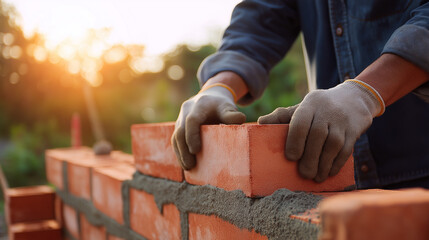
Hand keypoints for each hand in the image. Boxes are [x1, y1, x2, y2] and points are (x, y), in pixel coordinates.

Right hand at [172, 75, 245, 169]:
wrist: (209, 97)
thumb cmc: (220, 105)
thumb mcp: (228, 107)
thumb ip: (232, 114)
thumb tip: (240, 119)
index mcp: (199, 105)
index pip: (192, 120)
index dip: (192, 135)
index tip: (196, 151)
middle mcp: (186, 110)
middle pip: (180, 131)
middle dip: (184, 149)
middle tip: (191, 165)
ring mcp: (180, 118)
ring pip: (175, 136)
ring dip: (180, 153)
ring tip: (188, 167)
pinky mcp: (178, 125)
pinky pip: (175, 139)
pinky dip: (179, 152)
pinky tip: (185, 163)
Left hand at [258, 80, 381, 181]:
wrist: (354, 98)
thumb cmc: (319, 108)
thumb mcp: (302, 107)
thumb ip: (281, 116)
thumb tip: (260, 123)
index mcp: (309, 104)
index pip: (300, 122)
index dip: (295, 142)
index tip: (291, 158)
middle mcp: (326, 110)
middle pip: (317, 135)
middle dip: (310, 158)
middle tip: (304, 174)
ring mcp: (342, 120)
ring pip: (333, 144)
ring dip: (323, 164)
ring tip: (315, 177)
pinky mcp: (355, 129)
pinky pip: (346, 149)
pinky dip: (337, 163)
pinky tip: (329, 173)